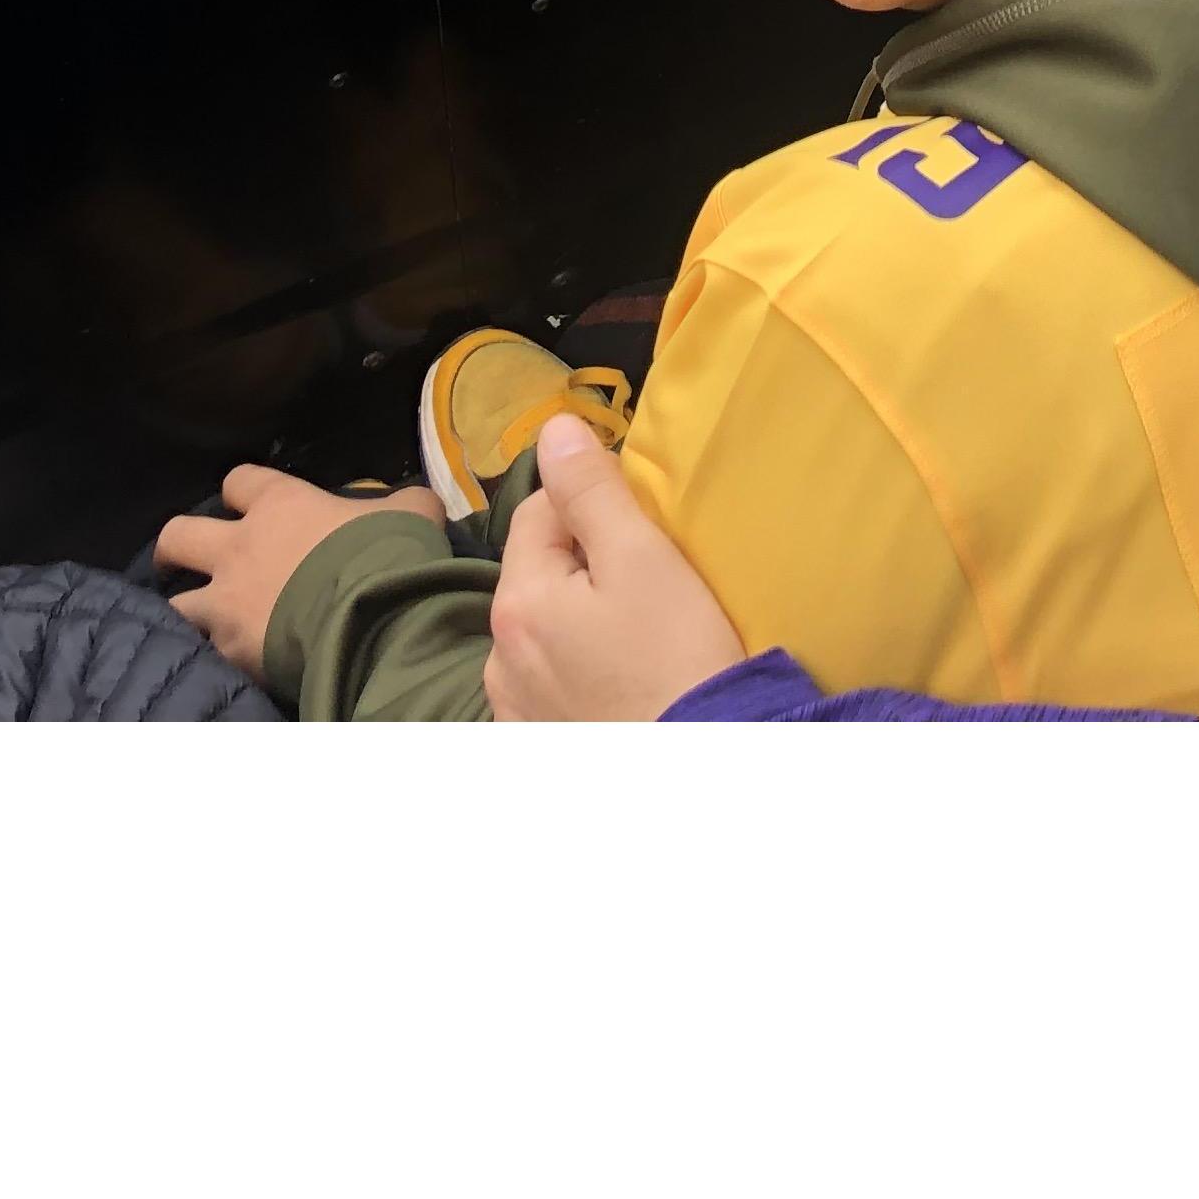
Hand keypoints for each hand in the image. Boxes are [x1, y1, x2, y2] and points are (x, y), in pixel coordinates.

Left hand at [154, 466, 441, 676]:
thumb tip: (407, 505)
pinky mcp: (228, 651)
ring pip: (174, 603)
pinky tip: (220, 662)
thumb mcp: (410, 511)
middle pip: (177, 535)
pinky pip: (201, 652)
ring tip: (199, 623)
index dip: (241, 490)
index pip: (239, 480)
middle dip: (175, 549)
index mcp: (280, 505)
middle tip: (185, 562)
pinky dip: (207, 656)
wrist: (373, 618)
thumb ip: (398, 503)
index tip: (249, 504)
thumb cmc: (388, 554)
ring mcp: (227, 603)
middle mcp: (240, 548)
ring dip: (185, 611)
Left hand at [484, 415, 748, 721]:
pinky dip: (580, 670)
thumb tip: (554, 430)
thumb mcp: (643, 559)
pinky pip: (552, 683)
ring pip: (546, 629)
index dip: (592, 506)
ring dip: (580, 619)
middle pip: (539, 573)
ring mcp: (515, 710)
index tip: (642, 530)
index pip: (539, 511)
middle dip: (585, 564)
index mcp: (518, 601)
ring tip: (639, 635)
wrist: (700, 769)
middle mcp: (499, 658)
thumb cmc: (677, 659)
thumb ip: (592, 490)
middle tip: (649, 582)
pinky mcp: (540, 744)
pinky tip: (622, 680)